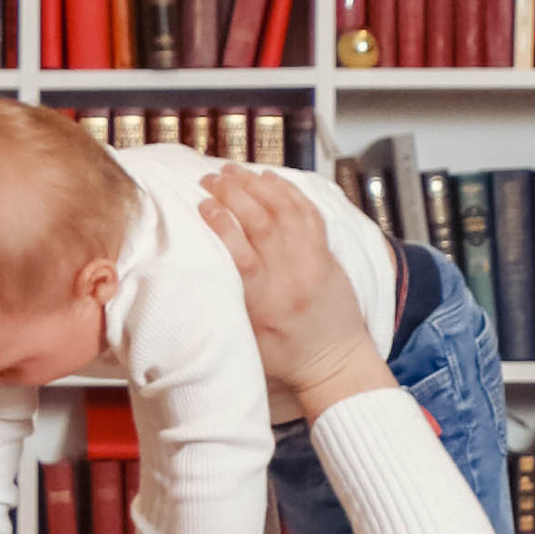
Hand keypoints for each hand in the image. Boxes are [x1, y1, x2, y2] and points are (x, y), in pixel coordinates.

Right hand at [200, 165, 385, 415]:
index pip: (241, 254)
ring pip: (285, 211)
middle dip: (233, 194)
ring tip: (233, 170)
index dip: (220, 224)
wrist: (337, 362)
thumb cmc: (287, 357)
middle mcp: (291, 278)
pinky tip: (269, 177)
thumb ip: (228, 308)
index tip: (201, 204)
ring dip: (257, 185)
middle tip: (210, 178)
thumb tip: (197, 278)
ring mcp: (313, 262)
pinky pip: (308, 212)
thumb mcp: (248, 343)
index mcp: (266, 304)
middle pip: (262, 223)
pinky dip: (288, 191)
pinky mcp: (327, 254)